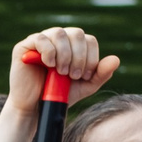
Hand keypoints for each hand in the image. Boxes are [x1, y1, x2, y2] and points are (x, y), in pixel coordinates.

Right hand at [5, 27, 121, 113]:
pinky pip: (40, 38)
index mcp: (74, 46)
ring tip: (60, 72)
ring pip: (59, 33)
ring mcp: (41, 41)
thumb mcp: (85, 86)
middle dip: (79, 56)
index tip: (84, 76)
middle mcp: (58, 39)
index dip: (90, 57)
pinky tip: (49, 65)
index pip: (89, 40)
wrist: (35, 108)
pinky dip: (48, 52)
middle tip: (73, 75)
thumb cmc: (59, 95)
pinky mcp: (25, 47)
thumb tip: (116, 59)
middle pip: (77, 33)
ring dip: (64, 54)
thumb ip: (100, 74)